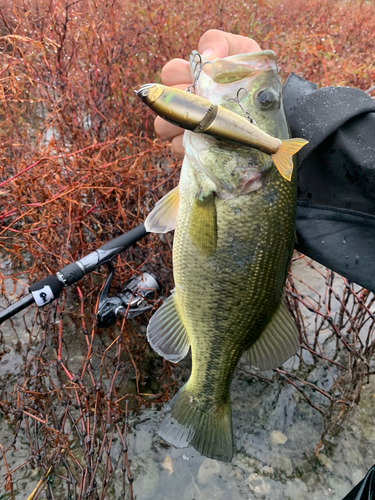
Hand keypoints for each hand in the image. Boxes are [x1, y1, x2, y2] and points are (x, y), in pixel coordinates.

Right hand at [154, 29, 260, 154]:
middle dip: (179, 102)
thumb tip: (207, 57)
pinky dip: (193, 143)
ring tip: (208, 121)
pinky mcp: (192, 149)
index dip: (179, 74)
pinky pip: (180, 148)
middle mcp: (181, 102)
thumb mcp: (241, 50)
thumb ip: (220, 43)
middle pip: (162, 104)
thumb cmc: (250, 75)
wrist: (267, 107)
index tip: (199, 77)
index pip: (169, 73)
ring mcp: (184, 127)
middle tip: (204, 102)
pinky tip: (213, 138)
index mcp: (188, 76)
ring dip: (183, 123)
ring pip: (165, 127)